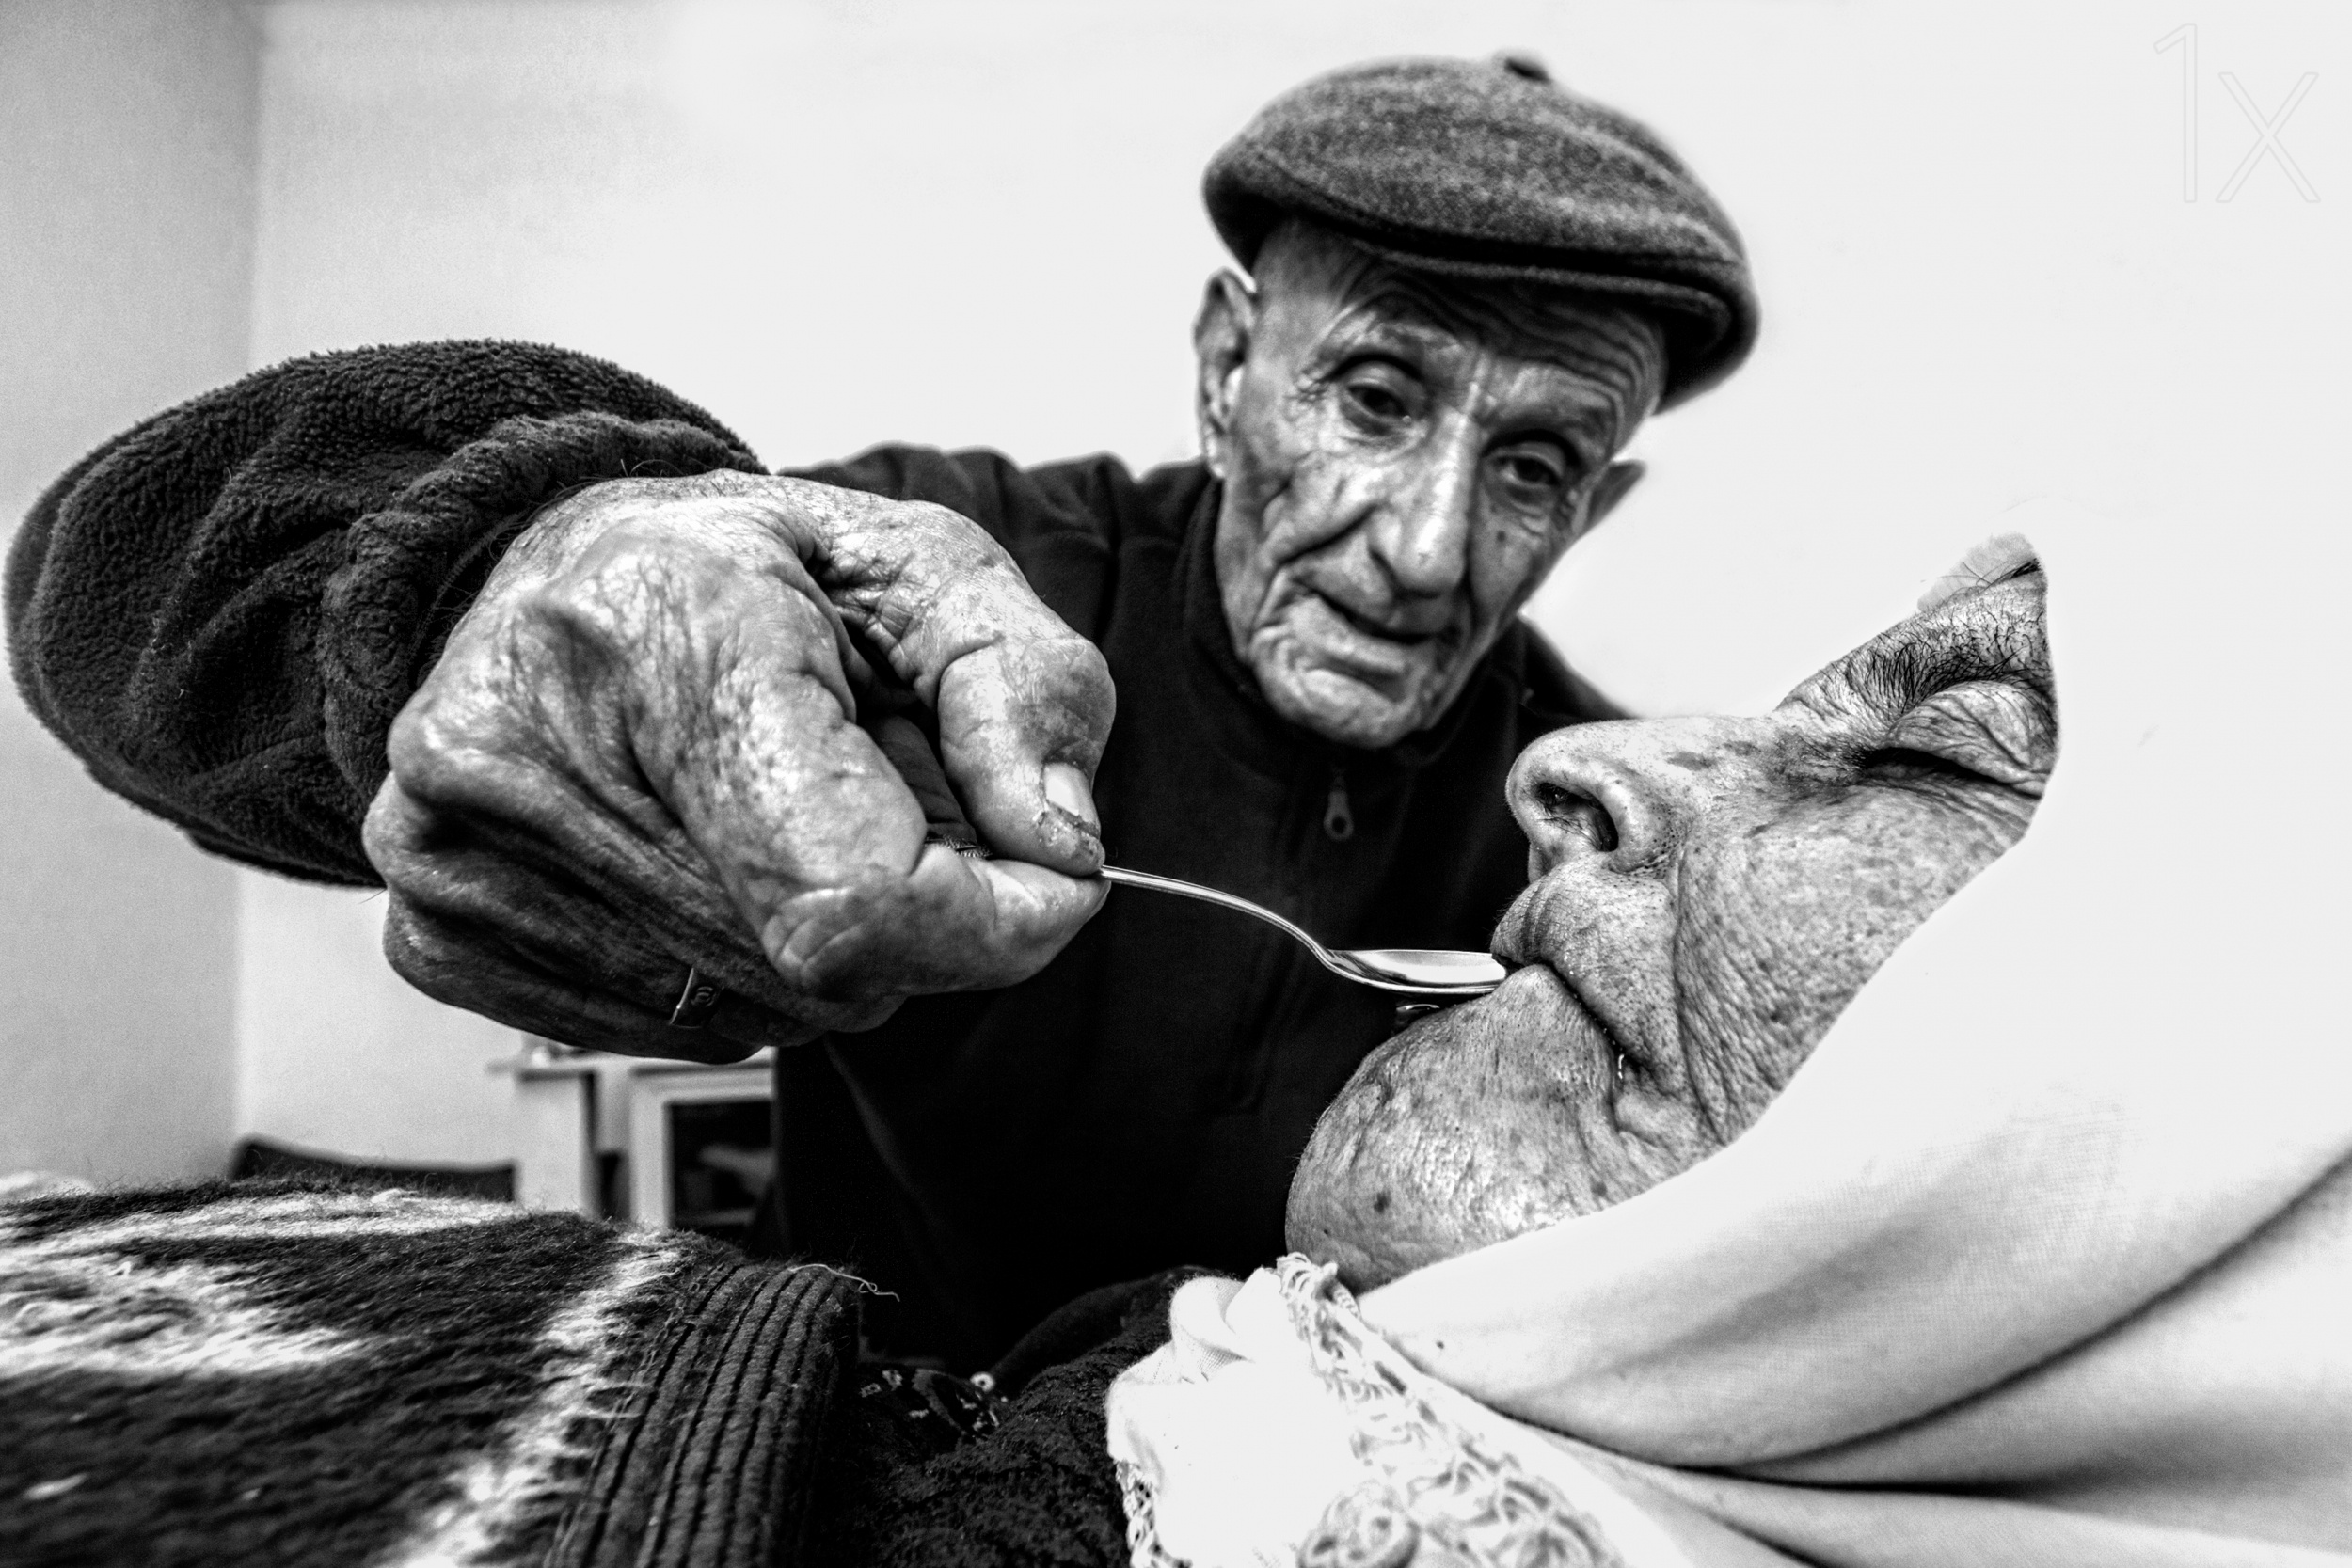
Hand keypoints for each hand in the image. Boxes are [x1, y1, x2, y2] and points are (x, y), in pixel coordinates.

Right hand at [361, 471, 1113, 1058]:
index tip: (1041, 875)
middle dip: (913, 907)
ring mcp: (456, 852)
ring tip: (770, 806)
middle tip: (876, 794)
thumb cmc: (749, 567)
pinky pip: (670, 1033)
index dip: (990, 921)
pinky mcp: (434, 929)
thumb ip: (1029, 688)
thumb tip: (1061, 848)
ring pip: (760, 1014)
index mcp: (659, 632)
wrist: (550, 564)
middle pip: (822, 968)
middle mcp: (522, 750)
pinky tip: (696, 853)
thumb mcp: (925, 567)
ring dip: (822, 937)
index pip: (852, 896)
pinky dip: (730, 964)